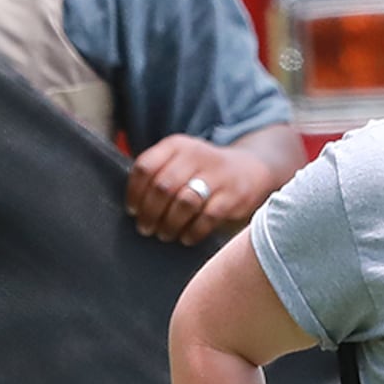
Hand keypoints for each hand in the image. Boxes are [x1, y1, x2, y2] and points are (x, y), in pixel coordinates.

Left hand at [127, 136, 282, 244]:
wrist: (251, 168)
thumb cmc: (204, 170)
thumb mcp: (180, 159)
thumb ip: (157, 173)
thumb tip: (133, 206)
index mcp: (177, 146)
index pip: (145, 167)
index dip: (135, 192)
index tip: (133, 209)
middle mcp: (195, 155)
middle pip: (163, 187)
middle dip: (150, 213)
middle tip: (146, 228)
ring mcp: (216, 175)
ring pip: (184, 204)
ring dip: (169, 224)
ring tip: (164, 234)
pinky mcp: (232, 195)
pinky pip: (206, 218)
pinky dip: (192, 232)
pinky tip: (186, 237)